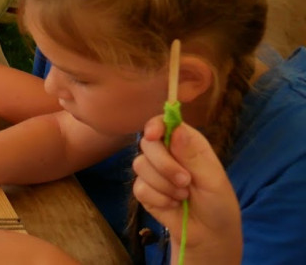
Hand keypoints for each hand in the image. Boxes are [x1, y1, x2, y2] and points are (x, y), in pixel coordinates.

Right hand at [132, 116, 241, 263]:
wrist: (208, 235)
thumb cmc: (217, 203)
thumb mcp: (213, 179)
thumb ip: (193, 155)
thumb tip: (176, 129)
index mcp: (185, 143)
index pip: (163, 122)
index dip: (155, 125)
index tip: (154, 135)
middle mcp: (166, 152)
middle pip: (147, 143)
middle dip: (164, 165)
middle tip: (185, 181)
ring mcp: (152, 171)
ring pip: (140, 165)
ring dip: (164, 185)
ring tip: (183, 196)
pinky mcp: (143, 190)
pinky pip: (139, 187)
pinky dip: (158, 199)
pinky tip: (172, 204)